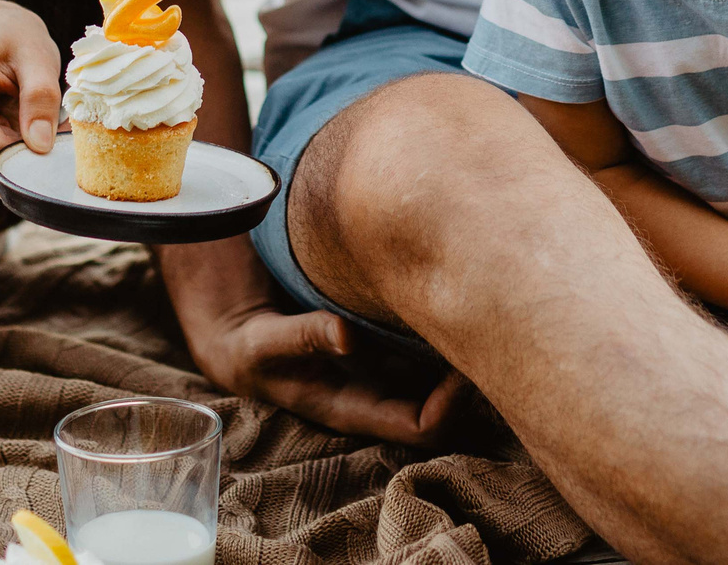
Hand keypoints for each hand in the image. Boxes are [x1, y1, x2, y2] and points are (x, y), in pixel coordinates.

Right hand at [0, 1, 62, 177]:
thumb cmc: (14, 35)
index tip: (8, 173)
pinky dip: (10, 143)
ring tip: (41, 131)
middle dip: (6, 151)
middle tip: (46, 154)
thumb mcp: (37, 56)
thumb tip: (39, 146)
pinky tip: (29, 131)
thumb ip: (40, 96)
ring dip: (10, 148)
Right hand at [182, 287, 465, 445]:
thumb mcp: (266, 344)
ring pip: (440, 379)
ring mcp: (381, 374)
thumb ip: (303, 337)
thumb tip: (347, 335)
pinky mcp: (382, 348)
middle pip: (444, 408)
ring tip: (482, 313)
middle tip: (491, 335)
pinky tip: (453, 299)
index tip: (465, 367)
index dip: (450, 406)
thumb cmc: (251, 349)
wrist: (237, 341)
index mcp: (353, 408)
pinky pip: (428, 349)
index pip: (420, 427)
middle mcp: (376, 396)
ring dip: (461, 355)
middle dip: (470, 381)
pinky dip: (443, 331)